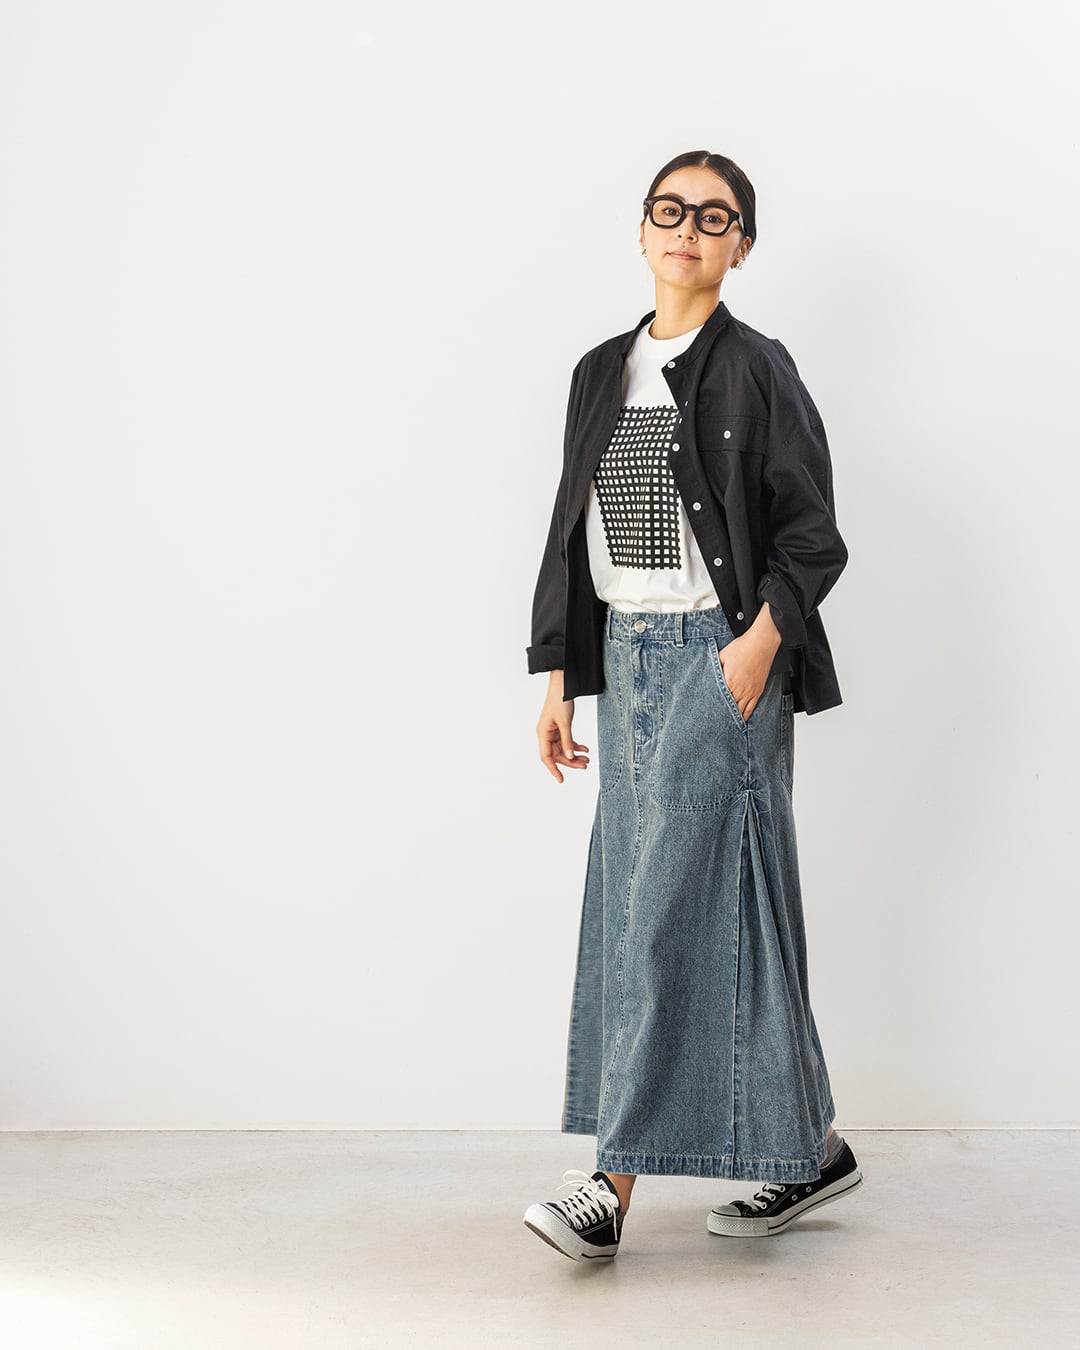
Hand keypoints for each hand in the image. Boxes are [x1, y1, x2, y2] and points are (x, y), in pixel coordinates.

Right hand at [536, 672, 589, 783]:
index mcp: (542, 733)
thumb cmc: (560, 700)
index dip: (553, 769)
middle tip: (585, 766)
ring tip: (587, 759)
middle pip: (557, 754)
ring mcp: (553, 731)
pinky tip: (585, 748)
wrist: (563, 684)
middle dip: (570, 761)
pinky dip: (575, 745)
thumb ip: (567, 740)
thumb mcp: (565, 722)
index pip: (546, 757)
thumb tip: (569, 757)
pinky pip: (567, 741)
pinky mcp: (560, 728)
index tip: (561, 780)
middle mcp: (546, 734)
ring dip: (574, 755)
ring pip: (563, 749)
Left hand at [717, 604, 782, 721]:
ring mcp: (750, 691)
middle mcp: (740, 689)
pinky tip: (741, 722)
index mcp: (729, 682)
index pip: (719, 701)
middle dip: (721, 718)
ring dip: (733, 720)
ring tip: (725, 729)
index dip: (712, 711)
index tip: (706, 719)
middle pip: (729, 709)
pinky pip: (751, 708)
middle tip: (713, 728)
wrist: (760, 644)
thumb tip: (704, 675)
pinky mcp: (757, 691)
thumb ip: (713, 668)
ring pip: (741, 711)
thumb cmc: (741, 648)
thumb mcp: (721, 657)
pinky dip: (746, 716)